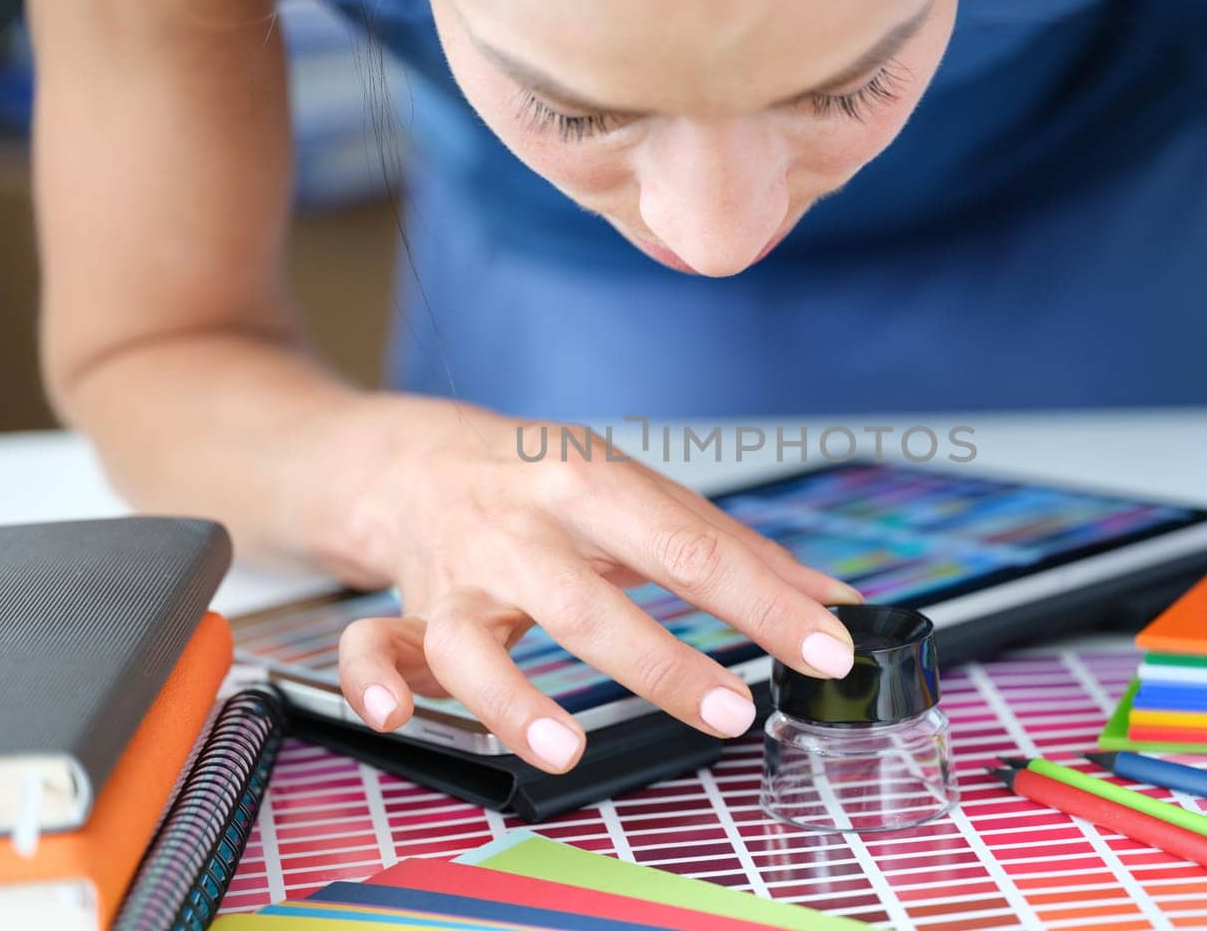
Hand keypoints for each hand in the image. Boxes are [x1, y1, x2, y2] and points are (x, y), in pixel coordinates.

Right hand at [311, 394, 862, 773]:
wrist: (415, 457)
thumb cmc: (547, 480)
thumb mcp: (640, 491)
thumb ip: (733, 548)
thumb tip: (832, 601)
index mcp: (589, 483)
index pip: (687, 544)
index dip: (760, 601)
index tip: (824, 648)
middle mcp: (520, 528)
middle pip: (585, 598)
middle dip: (660, 659)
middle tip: (733, 710)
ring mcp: (457, 573)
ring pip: (470, 637)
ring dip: (513, 697)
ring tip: (567, 749)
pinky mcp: (408, 611)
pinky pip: (373, 646)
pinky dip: (375, 683)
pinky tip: (401, 719)